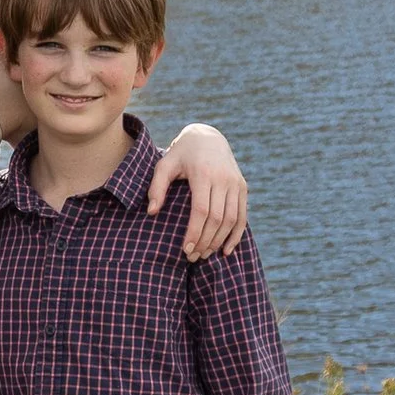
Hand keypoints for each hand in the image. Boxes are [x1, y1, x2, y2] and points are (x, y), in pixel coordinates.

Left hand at [148, 122, 246, 259]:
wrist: (208, 136)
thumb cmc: (181, 154)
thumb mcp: (164, 164)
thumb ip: (156, 187)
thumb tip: (152, 212)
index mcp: (203, 173)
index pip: (201, 210)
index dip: (194, 232)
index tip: (185, 250)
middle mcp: (223, 178)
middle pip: (217, 218)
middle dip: (205, 241)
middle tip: (193, 257)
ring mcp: (236, 183)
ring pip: (232, 220)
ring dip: (219, 241)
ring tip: (204, 255)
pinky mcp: (243, 187)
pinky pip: (243, 216)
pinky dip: (236, 235)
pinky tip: (226, 250)